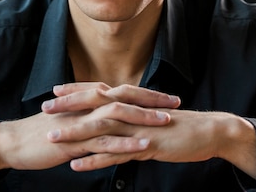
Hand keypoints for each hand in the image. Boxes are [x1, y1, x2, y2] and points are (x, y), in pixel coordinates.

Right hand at [0, 83, 179, 173]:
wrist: (15, 142)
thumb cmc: (42, 132)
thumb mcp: (71, 120)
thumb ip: (90, 117)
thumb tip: (109, 118)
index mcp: (88, 100)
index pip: (123, 92)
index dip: (147, 93)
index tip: (168, 96)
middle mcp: (87, 106)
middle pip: (126, 97)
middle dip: (153, 99)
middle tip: (176, 103)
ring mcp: (82, 122)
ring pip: (119, 116)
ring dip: (144, 118)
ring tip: (167, 121)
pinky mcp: (76, 140)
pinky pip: (105, 140)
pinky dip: (126, 142)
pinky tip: (143, 145)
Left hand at [46, 83, 255, 178]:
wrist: (210, 132)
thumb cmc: (181, 126)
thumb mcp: (153, 117)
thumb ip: (135, 116)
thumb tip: (119, 117)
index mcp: (133, 102)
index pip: (100, 92)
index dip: (77, 90)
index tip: (55, 90)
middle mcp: (133, 111)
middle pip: (95, 104)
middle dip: (69, 105)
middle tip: (44, 107)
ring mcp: (138, 128)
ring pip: (101, 128)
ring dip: (75, 133)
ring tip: (52, 136)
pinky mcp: (146, 146)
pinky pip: (116, 154)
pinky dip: (95, 160)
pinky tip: (76, 165)